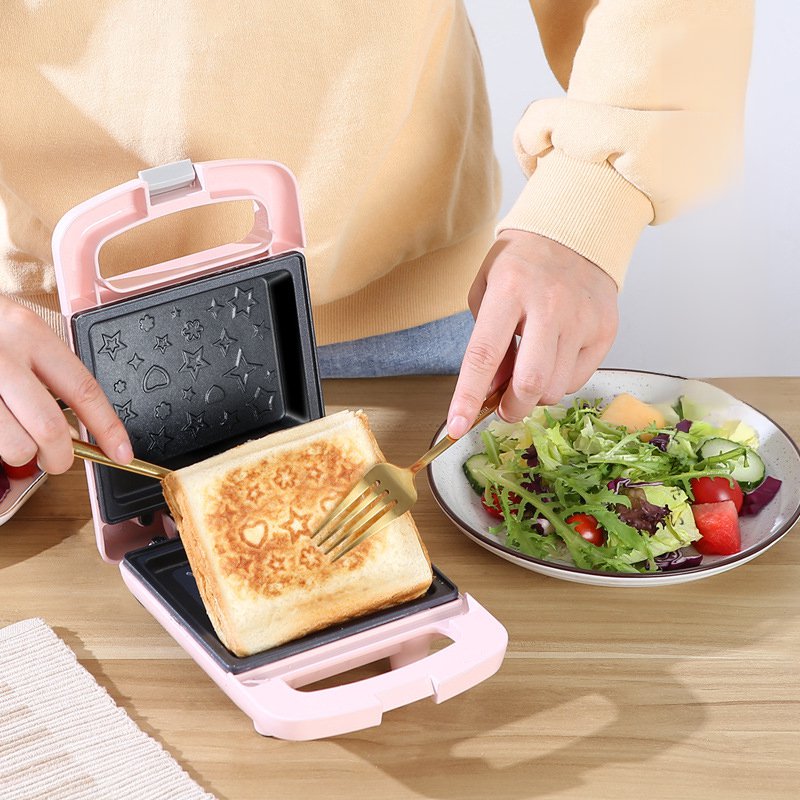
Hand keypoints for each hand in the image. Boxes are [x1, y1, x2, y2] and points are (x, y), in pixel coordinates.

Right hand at [0, 297, 132, 472]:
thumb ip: (43, 369)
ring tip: (13, 440)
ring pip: (14, 447)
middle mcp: (0, 355)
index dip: (107, 428)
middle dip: (59, 457)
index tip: (122, 452)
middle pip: (49, 430)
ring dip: (19, 455)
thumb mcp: (14, 329)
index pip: (83, 389)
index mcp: (28, 333)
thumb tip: (77, 422)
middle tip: (56, 459)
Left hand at [447, 230, 618, 436]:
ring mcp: (581, 318)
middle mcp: (549, 305)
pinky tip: (554, 360)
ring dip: (536, 396)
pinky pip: (578, 380)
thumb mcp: (487, 293)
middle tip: (504, 408)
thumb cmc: (520, 266)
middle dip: (512, 408)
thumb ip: (486, 343)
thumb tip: (493, 392)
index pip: (484, 355)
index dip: (468, 397)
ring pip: (555, 388)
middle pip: (530, 382)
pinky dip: (560, 383)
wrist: (574, 233)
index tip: (456, 426)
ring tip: (530, 373)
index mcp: (508, 290)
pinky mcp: (605, 329)